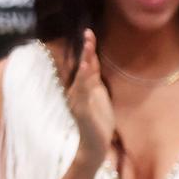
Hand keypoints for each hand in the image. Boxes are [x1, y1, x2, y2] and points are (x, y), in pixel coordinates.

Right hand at [66, 29, 114, 167]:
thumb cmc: (98, 121)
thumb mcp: (100, 96)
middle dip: (86, 49)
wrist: (94, 146)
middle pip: (84, 66)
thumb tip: (94, 64)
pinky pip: (82, 93)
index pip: (87, 63)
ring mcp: (78, 100)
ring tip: (88, 46)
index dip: (88, 48)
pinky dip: (83, 81)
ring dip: (85, 61)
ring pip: (82, 76)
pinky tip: (85, 71)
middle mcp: (79, 90)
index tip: (90, 32)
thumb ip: (96, 81)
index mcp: (85, 86)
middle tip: (89, 32)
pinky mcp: (81, 111)